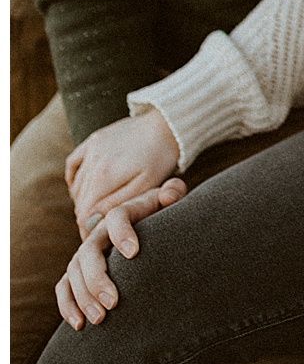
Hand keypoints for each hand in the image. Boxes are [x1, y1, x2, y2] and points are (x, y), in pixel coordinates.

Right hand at [55, 178, 185, 329]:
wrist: (148, 230)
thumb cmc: (163, 217)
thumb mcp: (169, 204)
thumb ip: (172, 195)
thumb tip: (170, 193)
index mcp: (123, 213)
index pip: (117, 217)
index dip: (122, 233)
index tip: (134, 253)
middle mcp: (99, 232)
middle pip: (89, 252)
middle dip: (97, 279)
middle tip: (114, 302)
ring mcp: (85, 253)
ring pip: (74, 273)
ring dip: (83, 298)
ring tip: (100, 319)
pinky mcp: (78, 272)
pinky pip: (65, 287)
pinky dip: (68, 306)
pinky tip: (79, 325)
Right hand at [65, 108, 181, 237]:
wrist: (169, 123)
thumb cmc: (162, 158)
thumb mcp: (146, 186)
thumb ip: (117, 204)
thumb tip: (90, 221)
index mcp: (103, 177)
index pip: (84, 215)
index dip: (90, 231)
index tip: (99, 240)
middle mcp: (92, 163)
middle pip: (80, 202)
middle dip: (87, 219)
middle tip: (100, 230)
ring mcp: (91, 149)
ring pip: (76, 186)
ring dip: (83, 201)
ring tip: (98, 211)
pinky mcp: (93, 140)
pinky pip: (73, 164)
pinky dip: (76, 179)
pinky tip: (86, 188)